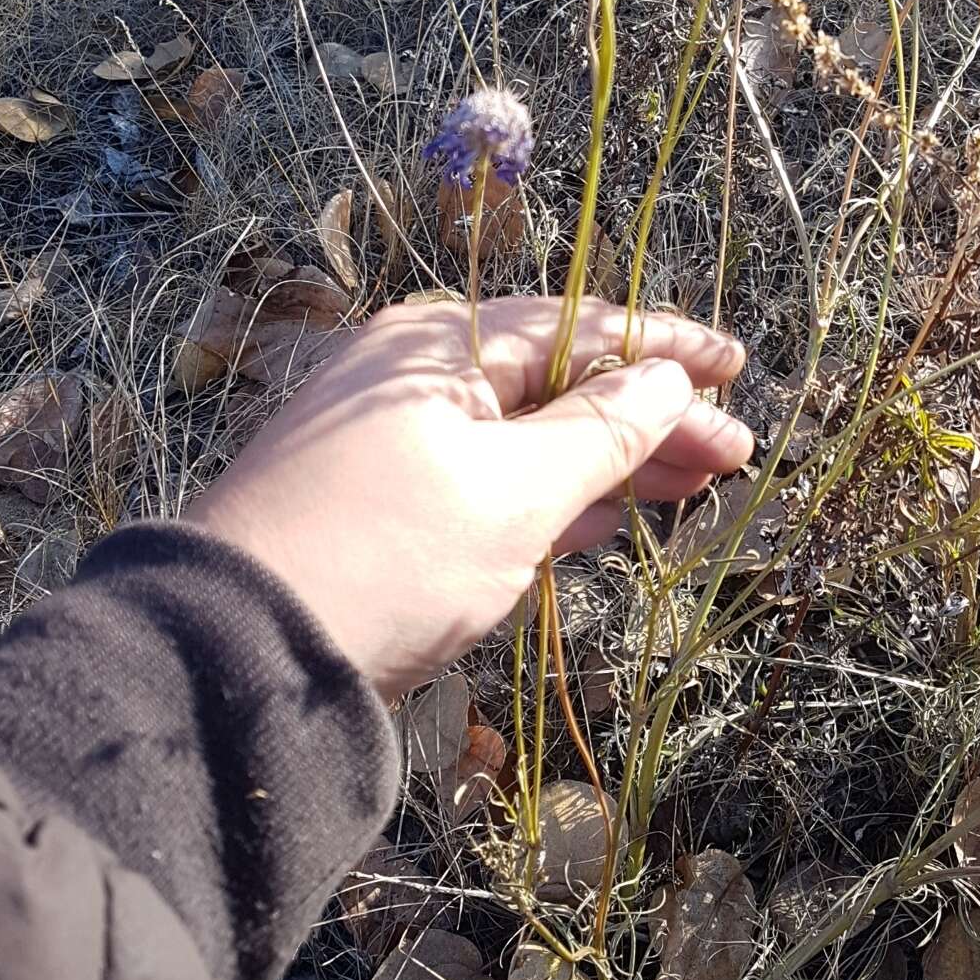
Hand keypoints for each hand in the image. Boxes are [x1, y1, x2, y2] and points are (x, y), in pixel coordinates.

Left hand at [190, 296, 752, 701]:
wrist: (244, 654)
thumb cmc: (388, 555)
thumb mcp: (513, 492)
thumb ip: (601, 433)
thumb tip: (667, 380)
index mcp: (440, 347)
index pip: (578, 326)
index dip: (665, 346)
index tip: (736, 364)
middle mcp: (418, 379)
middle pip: (559, 383)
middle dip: (652, 416)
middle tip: (735, 451)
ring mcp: (402, 445)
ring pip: (532, 438)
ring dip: (614, 461)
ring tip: (699, 483)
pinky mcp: (393, 510)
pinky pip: (496, 483)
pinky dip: (559, 497)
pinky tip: (616, 515)